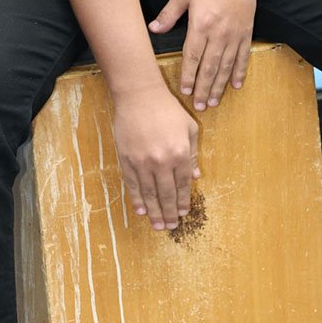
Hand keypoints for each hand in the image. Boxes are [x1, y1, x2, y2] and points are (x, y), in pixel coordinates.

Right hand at [112, 85, 199, 231]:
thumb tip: (194, 177)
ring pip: (149, 193)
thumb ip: (193, 153)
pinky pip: (133, 185)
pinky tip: (141, 211)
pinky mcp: (127, 159)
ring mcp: (142, 162)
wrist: (139, 96)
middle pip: (166, 194)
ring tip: (158, 226)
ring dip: (154, 212)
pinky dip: (137, 200)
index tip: (184, 213)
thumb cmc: (167, 109)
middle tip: (171, 227)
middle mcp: (162, 161)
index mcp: (180, 153)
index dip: (183, 201)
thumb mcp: (189, 127)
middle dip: (169, 213)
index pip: (182, 184)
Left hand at [149, 0, 255, 109]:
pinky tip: (235, 86)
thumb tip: (153, 29)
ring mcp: (234, 34)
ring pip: (226, 66)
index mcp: (201, 24)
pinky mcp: (246, 32)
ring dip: (219, 86)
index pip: (192, 56)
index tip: (185, 91)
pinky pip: (243, 57)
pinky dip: (239, 72)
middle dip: (204, 88)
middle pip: (210, 67)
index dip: (188, 75)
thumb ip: (169, 14)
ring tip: (214, 102)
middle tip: (200, 106)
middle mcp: (219, 33)